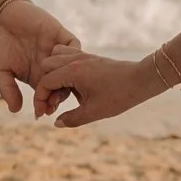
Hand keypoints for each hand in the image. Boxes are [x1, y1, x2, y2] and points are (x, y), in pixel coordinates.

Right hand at [0, 0, 77, 115]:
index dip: (48, 104)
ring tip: (59, 84)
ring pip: (72, 68)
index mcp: (39, 77)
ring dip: (68, 77)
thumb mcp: (1, 69)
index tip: (43, 112)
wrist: (4, 16)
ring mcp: (58, 51)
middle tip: (53, 102)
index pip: (49, 95)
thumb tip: (15, 111)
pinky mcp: (62, 35)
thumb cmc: (1, 44)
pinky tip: (61, 60)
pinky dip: (72, 53)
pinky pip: (74, 46)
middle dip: (60, 95)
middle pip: (64, 85)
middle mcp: (52, 66)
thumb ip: (8, 89)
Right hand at [36, 45, 161, 128]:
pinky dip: (63, 70)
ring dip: (53, 76)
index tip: (42, 114)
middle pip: (45, 68)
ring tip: (63, 95)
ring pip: (54, 59)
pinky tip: (73, 87)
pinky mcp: (89, 57)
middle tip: (53, 105)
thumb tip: (56, 123)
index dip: (40, 100)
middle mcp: (75, 60)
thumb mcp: (94, 112)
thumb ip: (72, 119)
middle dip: (44, 87)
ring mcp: (82, 56)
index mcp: (73, 71)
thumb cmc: (119, 95)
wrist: (141, 79)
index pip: (44, 82)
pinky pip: (67, 58)